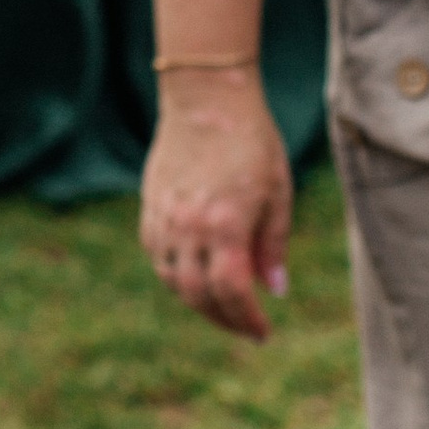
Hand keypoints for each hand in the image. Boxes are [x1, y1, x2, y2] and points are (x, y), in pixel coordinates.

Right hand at [140, 73, 291, 339]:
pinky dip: (175, 274)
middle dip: (223, 319)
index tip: (263, 332)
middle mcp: (188, 225)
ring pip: (171, 279)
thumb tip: (274, 290)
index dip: (247, 320)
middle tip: (245, 328)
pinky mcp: (150, 203)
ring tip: (222, 305)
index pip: (231, 293)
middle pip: (198, 294)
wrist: (205, 96)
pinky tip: (195, 274)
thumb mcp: (278, 192)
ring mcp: (164, 215)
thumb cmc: (251, 140)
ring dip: (197, 301)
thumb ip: (274, 245)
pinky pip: (157, 254)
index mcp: (225, 223)